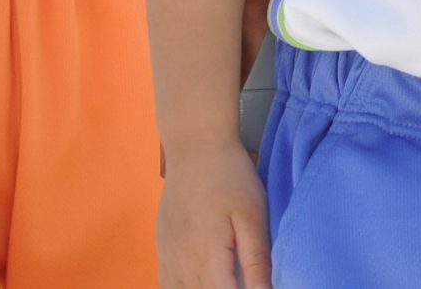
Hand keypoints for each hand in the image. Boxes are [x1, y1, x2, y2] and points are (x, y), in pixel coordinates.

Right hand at [158, 137, 270, 288]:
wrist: (195, 145)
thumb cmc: (229, 176)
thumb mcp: (253, 215)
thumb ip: (258, 260)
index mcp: (207, 257)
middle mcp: (182, 262)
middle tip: (241, 281)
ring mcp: (167, 255)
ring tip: (224, 280)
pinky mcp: (162, 247)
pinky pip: (166, 283)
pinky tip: (199, 283)